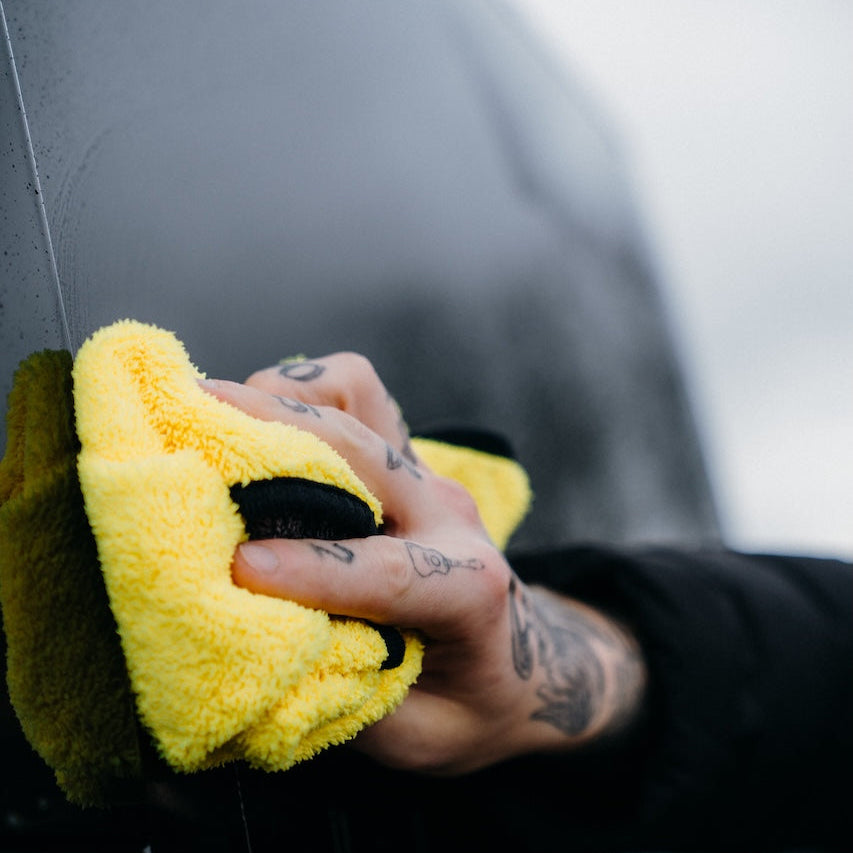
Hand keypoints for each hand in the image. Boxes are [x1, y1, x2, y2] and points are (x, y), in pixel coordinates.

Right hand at [200, 354, 645, 773]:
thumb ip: (349, 694)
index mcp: (469, 591)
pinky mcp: (401, 461)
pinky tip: (260, 421)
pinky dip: (300, 394)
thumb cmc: (472, 705)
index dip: (315, 571)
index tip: (240, 569)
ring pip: (358, 399)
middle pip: (364, 454)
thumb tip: (263, 651)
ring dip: (285, 399)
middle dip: (277, 435)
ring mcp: (424, 479)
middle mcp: (448, 517)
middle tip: (188, 426)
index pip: (391, 573)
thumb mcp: (422, 736)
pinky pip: (355, 397)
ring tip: (216, 416)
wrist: (526, 663)